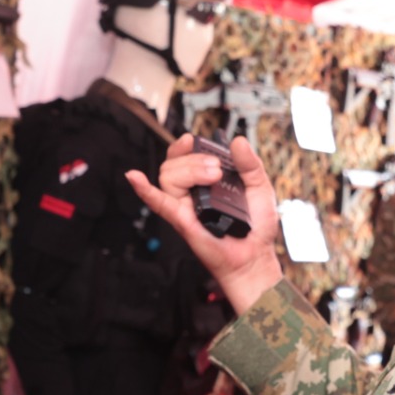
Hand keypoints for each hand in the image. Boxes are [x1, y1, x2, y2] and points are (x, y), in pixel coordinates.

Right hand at [127, 134, 285, 314]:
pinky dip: (144, 189)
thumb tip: (238, 141)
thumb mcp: (259, 186)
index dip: (183, 146)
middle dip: (194, 160)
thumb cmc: (256, 226)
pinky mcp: (182, 220)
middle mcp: (192, 192)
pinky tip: (134, 177)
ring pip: (168, 176)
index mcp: (205, 181)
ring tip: (213, 177)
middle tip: (217, 169)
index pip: (184, 157)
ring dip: (188, 170)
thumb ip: (250, 164)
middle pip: (174, 164)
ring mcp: (184, 206)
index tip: (192, 140)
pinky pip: (158, 202)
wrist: (256, 255)